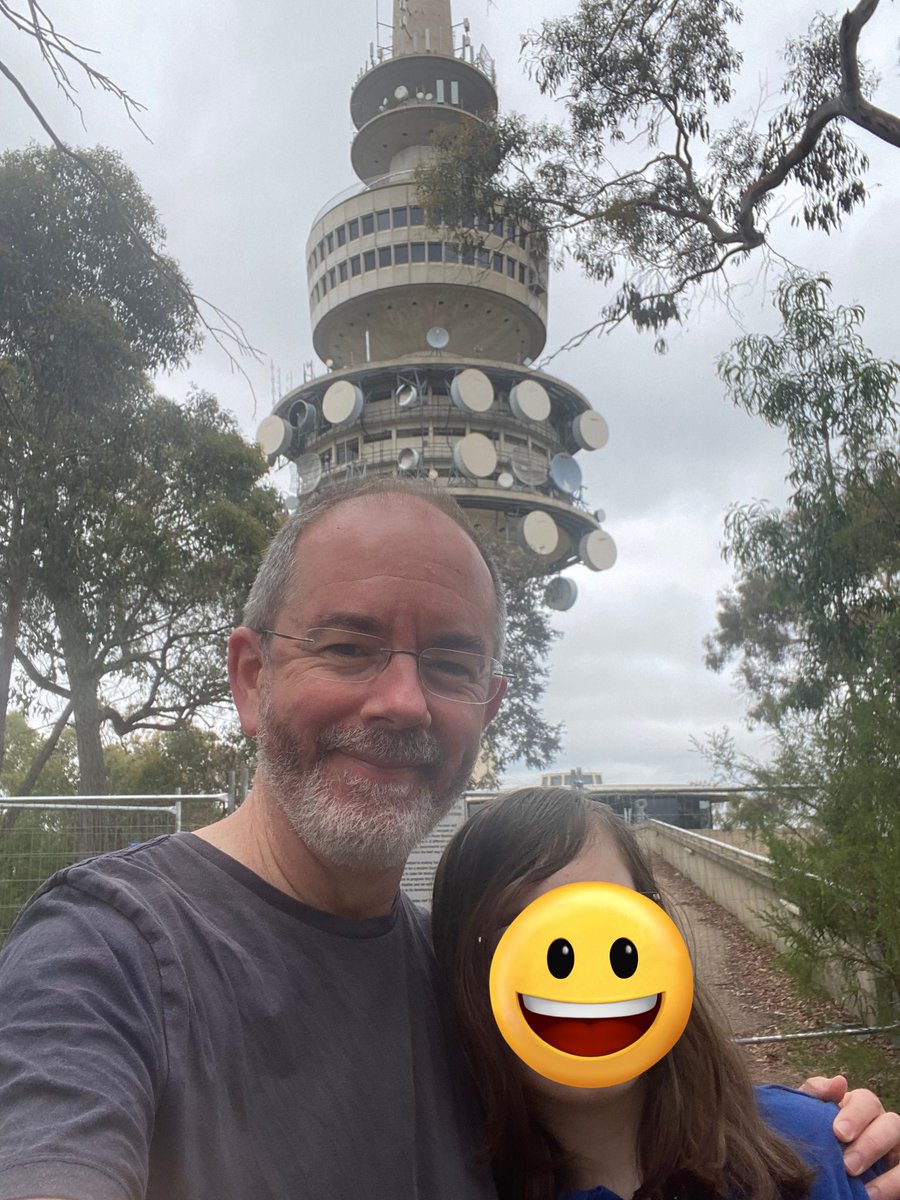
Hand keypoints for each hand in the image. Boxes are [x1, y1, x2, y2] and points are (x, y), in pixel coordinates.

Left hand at [800, 1075, 899, 1198]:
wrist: (815, 1171)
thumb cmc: (813, 1136)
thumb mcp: (808, 1113)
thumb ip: (816, 1094)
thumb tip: (839, 1082)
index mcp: (859, 1108)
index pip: (866, 1100)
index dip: (855, 1114)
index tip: (838, 1133)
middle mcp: (881, 1125)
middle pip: (891, 1122)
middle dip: (870, 1143)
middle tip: (848, 1165)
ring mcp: (894, 1148)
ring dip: (885, 1166)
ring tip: (861, 1185)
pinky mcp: (898, 1171)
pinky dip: (892, 1184)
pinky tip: (871, 1195)